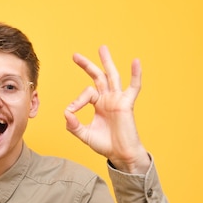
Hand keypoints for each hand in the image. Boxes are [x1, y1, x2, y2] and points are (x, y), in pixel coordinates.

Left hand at [64, 45, 150, 173]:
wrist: (121, 154)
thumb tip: (66, 112)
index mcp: (98, 104)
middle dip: (87, 65)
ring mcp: (118, 100)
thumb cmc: (105, 145)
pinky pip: (134, 86)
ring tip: (102, 48)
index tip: (71, 112)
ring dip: (107, 62)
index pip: (85, 94)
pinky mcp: (127, 104)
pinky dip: (136, 74)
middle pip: (97, 77)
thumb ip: (73, 125)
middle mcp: (108, 99)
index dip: (76, 101)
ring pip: (112, 76)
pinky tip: (136, 61)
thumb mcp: (84, 135)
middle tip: (75, 55)